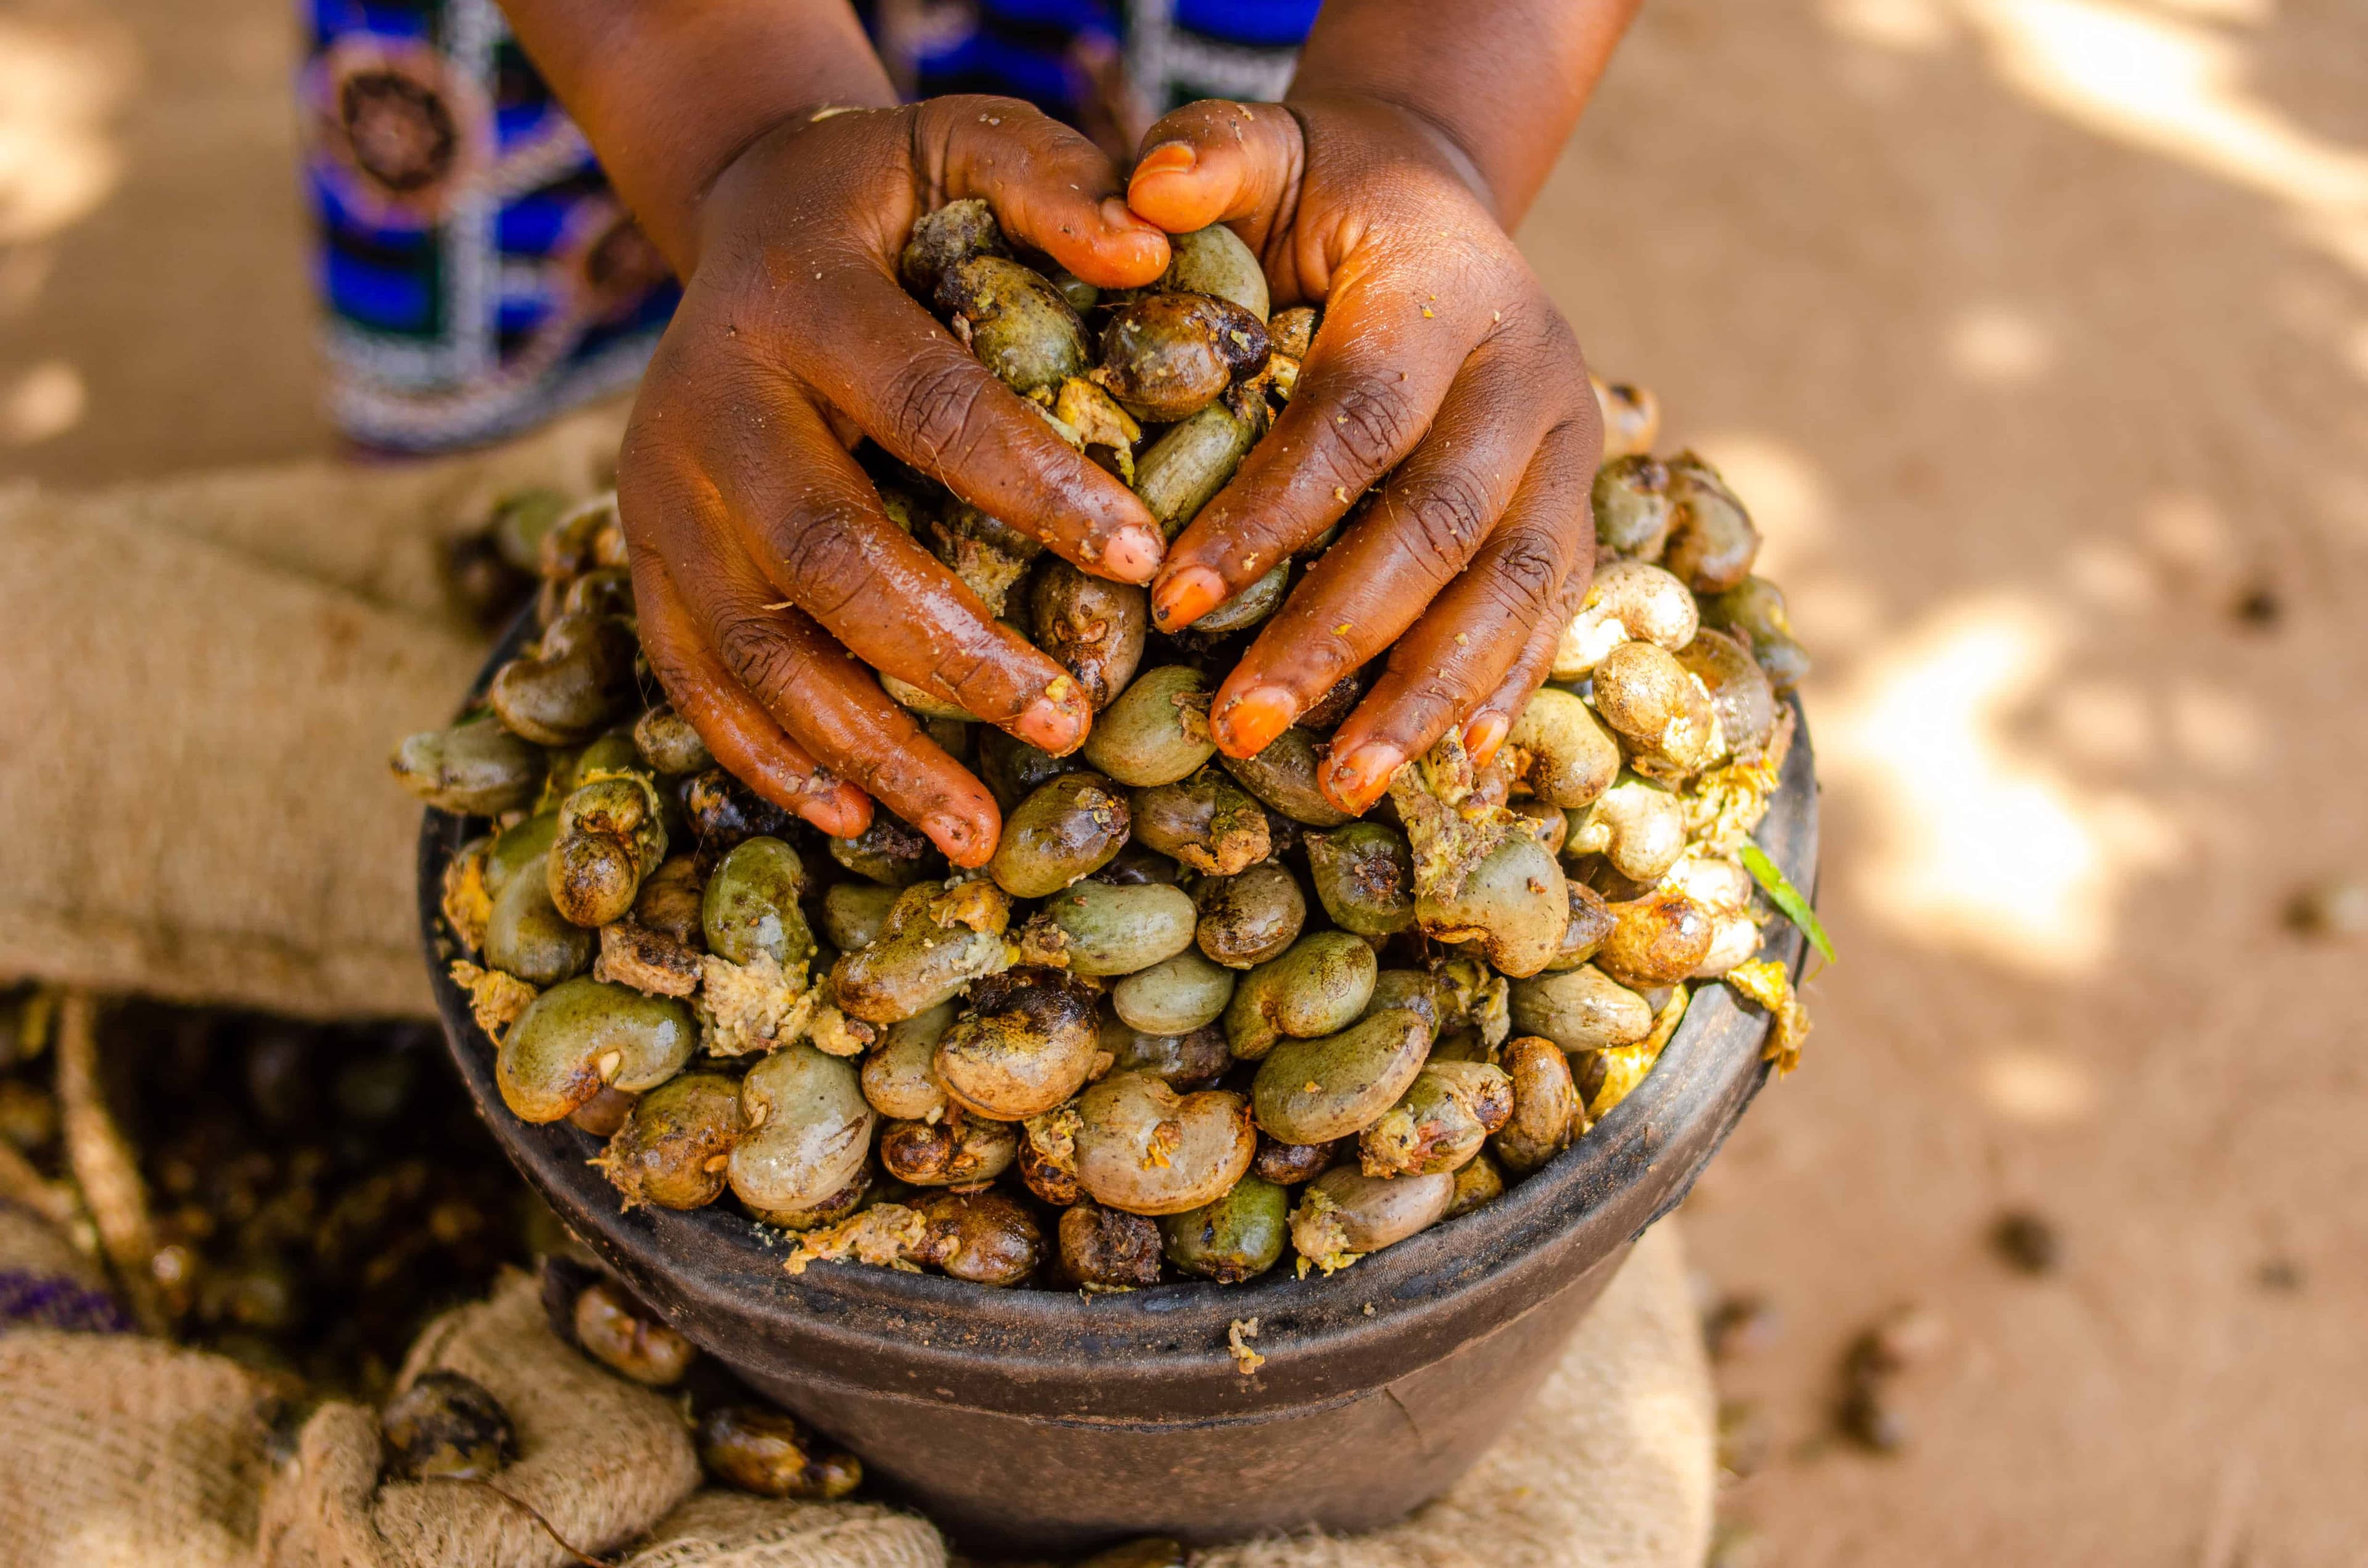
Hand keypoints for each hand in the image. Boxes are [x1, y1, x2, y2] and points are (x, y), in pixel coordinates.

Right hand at [622, 99, 1173, 865]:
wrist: (746, 216)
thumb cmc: (890, 200)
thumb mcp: (964, 142)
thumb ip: (1051, 182)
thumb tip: (1153, 250)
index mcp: (798, 299)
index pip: (927, 406)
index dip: (1034, 487)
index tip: (1141, 561)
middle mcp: (710, 404)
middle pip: (831, 554)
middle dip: (951, 654)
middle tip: (1064, 723)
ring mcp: (661, 494)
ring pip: (756, 647)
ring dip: (869, 747)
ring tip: (977, 831)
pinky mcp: (643, 557)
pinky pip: (694, 679)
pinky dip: (768, 757)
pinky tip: (856, 817)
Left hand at [1126, 96, 1602, 814]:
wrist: (1439, 209)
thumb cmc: (1323, 197)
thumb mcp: (1266, 150)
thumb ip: (1208, 158)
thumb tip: (1140, 194)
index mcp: (1449, 290)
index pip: (1359, 419)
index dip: (1274, 515)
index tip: (1176, 601)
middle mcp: (1531, 376)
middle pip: (1440, 526)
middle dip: (1339, 636)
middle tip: (1239, 724)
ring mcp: (1570, 452)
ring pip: (1515, 590)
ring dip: (1427, 696)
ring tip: (1340, 782)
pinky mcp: (1578, 508)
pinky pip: (1553, 614)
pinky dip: (1502, 691)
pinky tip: (1449, 771)